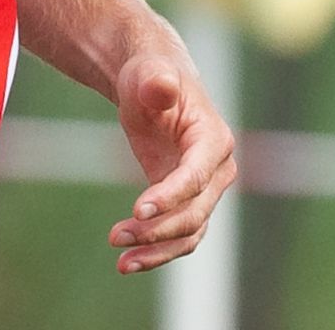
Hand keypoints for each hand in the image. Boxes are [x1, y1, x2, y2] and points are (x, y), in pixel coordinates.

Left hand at [104, 46, 236, 273]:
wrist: (152, 86)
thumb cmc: (150, 75)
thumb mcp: (149, 72)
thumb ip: (157, 81)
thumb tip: (162, 87)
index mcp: (214, 138)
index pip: (196, 176)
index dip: (170, 196)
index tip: (137, 210)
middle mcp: (219, 169)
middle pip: (195, 212)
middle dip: (157, 229)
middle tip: (116, 236)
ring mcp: (206, 189)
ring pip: (190, 232)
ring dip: (157, 250)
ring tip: (121, 262)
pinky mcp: (188, 202)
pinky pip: (180, 236)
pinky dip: (158, 252)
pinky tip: (128, 261)